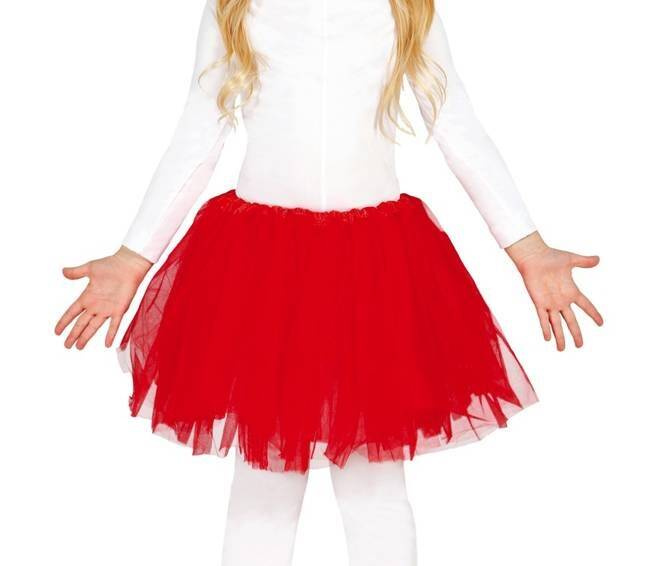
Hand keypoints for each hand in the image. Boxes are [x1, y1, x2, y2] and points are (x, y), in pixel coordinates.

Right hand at [55, 246, 151, 348]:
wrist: (128, 265)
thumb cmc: (110, 265)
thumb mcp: (90, 268)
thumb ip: (76, 272)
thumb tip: (63, 271)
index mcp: (87, 296)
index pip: (72, 312)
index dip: (64, 321)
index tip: (57, 331)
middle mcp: (96, 305)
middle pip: (81, 323)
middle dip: (73, 334)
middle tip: (67, 346)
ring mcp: (107, 309)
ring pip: (94, 326)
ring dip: (86, 337)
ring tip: (78, 347)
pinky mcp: (119, 309)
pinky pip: (114, 324)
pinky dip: (111, 334)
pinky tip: (108, 344)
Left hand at [507, 232, 602, 350]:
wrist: (533, 258)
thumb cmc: (551, 257)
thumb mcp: (571, 259)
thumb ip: (584, 261)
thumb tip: (598, 259)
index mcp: (571, 291)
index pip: (586, 306)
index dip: (593, 314)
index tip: (601, 323)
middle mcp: (562, 300)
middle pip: (571, 321)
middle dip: (576, 333)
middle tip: (580, 346)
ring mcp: (550, 303)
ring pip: (557, 324)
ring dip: (560, 336)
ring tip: (561, 349)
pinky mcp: (539, 302)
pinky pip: (543, 318)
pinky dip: (546, 328)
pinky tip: (548, 338)